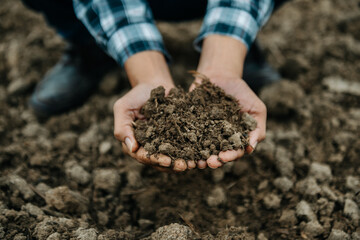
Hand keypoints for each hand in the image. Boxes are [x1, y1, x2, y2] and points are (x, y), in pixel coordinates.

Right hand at [113, 51, 190, 171]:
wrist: (154, 84)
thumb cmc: (135, 95)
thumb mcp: (123, 107)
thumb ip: (122, 127)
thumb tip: (131, 148)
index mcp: (135, 143)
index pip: (143, 156)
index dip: (155, 160)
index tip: (168, 161)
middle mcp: (149, 147)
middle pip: (160, 161)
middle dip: (173, 164)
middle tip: (185, 166)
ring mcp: (163, 143)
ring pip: (173, 157)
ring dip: (184, 161)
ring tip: (196, 163)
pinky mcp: (176, 137)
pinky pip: (184, 147)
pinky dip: (192, 151)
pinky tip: (202, 154)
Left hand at [192, 34, 266, 168]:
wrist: (221, 76)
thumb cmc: (242, 93)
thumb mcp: (256, 109)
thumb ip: (257, 128)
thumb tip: (251, 148)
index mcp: (235, 139)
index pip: (234, 152)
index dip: (230, 156)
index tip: (225, 157)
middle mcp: (219, 139)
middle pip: (217, 155)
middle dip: (215, 160)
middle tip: (210, 162)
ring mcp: (204, 133)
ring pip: (202, 150)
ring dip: (200, 157)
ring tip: (196, 162)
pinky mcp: (191, 125)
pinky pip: (187, 136)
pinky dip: (186, 143)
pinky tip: (184, 147)